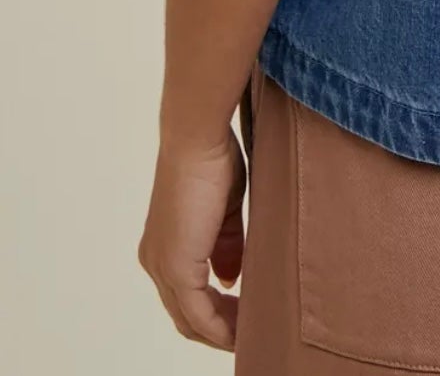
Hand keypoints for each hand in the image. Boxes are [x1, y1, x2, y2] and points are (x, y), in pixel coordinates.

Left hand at [137, 125, 247, 348]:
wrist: (197, 139)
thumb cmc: (213, 159)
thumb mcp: (225, 211)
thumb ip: (226, 247)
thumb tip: (230, 279)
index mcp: (165, 245)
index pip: (186, 295)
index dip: (214, 311)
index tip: (243, 314)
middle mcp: (156, 261)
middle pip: (186, 316)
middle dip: (218, 328)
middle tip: (248, 331)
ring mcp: (163, 266)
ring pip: (190, 320)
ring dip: (221, 332)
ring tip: (249, 333)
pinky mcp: (176, 267)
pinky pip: (198, 313)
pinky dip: (219, 327)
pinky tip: (240, 328)